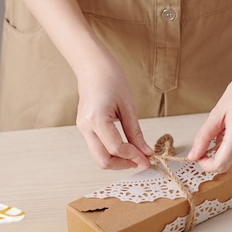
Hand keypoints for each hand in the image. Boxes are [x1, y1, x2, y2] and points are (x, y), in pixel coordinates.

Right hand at [76, 53, 153, 169]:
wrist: (93, 66)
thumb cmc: (111, 79)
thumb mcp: (128, 106)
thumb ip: (135, 133)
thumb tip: (145, 153)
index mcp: (96, 119)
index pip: (116, 148)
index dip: (134, 157)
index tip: (148, 160)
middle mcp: (86, 126)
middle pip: (103, 160)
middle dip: (123, 165)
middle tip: (141, 161)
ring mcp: (83, 128)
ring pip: (99, 157)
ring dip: (117, 161)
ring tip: (135, 155)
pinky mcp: (85, 128)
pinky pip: (98, 148)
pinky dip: (112, 153)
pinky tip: (125, 147)